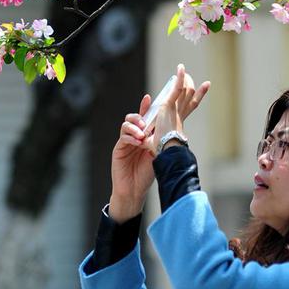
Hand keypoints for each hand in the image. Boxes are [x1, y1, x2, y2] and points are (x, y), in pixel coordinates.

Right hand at [109, 94, 154, 222]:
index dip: (145, 107)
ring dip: (134, 126)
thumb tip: (170, 129)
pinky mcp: (118, 149)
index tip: (148, 98)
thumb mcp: (156, 155)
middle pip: (133, 118)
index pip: (145, 118)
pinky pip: (123, 138)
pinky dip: (130, 137)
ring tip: (142, 133)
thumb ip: (158, 141)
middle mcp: (134, 137)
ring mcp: (125, 142)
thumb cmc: (147, 174)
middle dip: (139, 116)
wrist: (135, 190)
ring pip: (126, 125)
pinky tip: (137, 142)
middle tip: (145, 121)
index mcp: (144, 136)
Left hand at [150, 63, 210, 154]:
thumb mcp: (153, 141)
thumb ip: (149, 138)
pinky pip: (177, 88)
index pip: (191, 105)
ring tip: (182, 70)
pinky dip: (180, 78)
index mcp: (179, 121)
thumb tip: (141, 140)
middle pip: (191, 96)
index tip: (207, 84)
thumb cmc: (161, 150)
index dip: (199, 95)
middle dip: (194, 86)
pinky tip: (180, 68)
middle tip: (194, 78)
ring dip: (185, 80)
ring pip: (186, 90)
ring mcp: (176, 108)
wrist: (166, 149)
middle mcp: (180, 113)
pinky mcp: (169, 105)